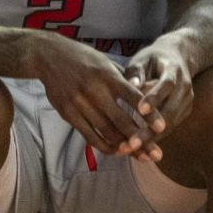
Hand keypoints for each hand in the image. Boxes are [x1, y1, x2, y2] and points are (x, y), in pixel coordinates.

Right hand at [33, 34, 148, 157]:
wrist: (50, 57)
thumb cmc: (85, 59)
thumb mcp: (107, 62)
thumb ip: (123, 81)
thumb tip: (144, 96)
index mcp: (109, 76)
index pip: (134, 97)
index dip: (149, 114)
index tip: (162, 128)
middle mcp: (95, 91)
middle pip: (121, 120)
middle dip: (140, 139)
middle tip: (155, 154)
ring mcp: (80, 104)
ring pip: (106, 131)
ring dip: (124, 147)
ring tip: (139, 156)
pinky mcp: (68, 114)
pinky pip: (89, 135)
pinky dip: (104, 145)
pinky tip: (116, 150)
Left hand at [122, 43, 194, 161]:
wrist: (178, 58)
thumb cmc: (154, 59)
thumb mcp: (142, 58)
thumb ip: (136, 72)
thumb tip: (131, 85)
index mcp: (174, 70)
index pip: (166, 85)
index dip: (155, 98)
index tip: (140, 110)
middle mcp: (185, 87)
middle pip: (169, 111)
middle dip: (149, 130)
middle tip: (129, 144)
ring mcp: (187, 101)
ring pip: (170, 124)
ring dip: (150, 139)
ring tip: (128, 150)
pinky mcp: (185, 111)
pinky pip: (170, 128)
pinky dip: (154, 139)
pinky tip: (136, 149)